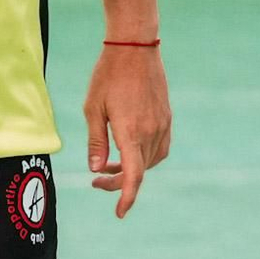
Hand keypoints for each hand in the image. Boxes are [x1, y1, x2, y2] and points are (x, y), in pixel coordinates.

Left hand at [85, 43, 171, 217]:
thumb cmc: (108, 74)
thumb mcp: (93, 107)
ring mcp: (162, 124)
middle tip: (96, 179)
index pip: (133, 176)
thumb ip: (96, 140)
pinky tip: (129, 149)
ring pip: (150, 161)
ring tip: (108, 162)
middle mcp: (150, 131)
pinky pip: (159, 148)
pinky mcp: (166, 117)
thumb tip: (95, 168)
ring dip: (131, 167)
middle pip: (138, 171)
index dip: (126, 197)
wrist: (135, 46)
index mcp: (130, 132)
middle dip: (118, 180)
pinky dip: (145, 157)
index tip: (119, 212)